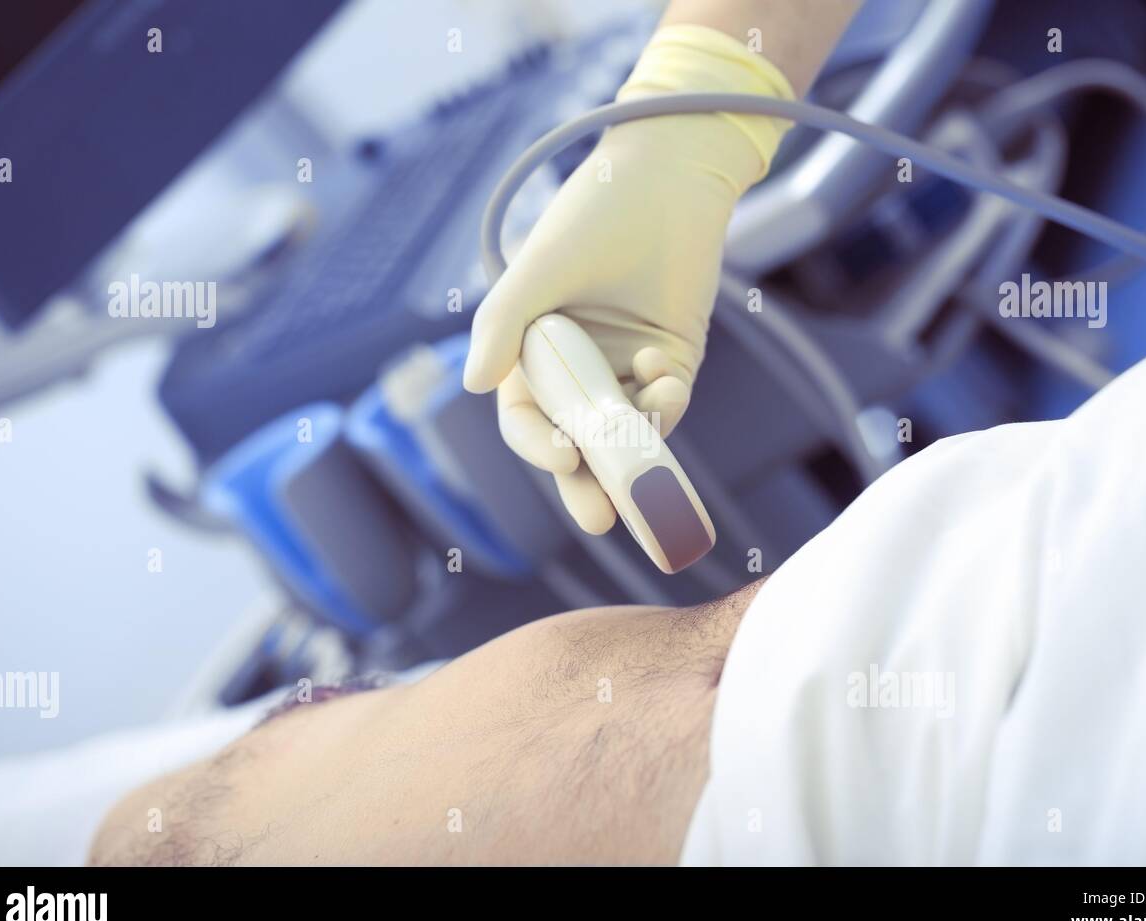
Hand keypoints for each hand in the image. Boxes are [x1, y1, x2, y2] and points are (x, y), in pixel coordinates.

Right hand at [463, 25, 792, 534]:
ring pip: (623, 432)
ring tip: (647, 472)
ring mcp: (621, 367)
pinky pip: (664, 403)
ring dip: (634, 452)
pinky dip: (666, 402)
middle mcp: (574, 366)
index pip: (526, 416)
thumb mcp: (540, 268)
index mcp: (530, 350)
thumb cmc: (595, 213)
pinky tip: (665, 377)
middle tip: (598, 518)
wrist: (672, 178)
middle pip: (574, 440)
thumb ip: (502, 323)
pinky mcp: (668, 360)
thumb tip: (472, 384)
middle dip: (586, 483)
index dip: (538, 444)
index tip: (563, 458)